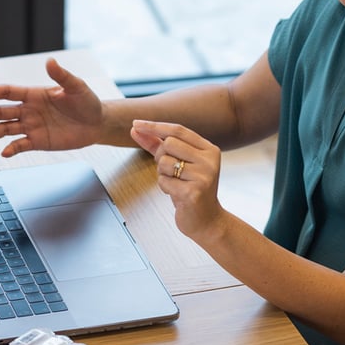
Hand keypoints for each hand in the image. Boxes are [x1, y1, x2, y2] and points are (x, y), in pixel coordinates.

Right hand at [0, 58, 103, 156]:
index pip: (9, 91)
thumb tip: (50, 61)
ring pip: (7, 129)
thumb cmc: (87, 101)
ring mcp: (32, 126)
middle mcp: (29, 110)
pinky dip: (12, 148)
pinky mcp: (38, 141)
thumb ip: (61, 76)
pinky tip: (4, 152)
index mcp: (35, 94)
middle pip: (2, 112)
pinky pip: (21, 145)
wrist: (97, 123)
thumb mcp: (76, 86)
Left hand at [129, 119, 225, 239]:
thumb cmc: (191, 189)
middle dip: (160, 156)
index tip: (135, 123)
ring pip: (164, 162)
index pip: (178, 130)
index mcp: (209, 149)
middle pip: (169, 144)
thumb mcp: (177, 163)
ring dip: (162, 174)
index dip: (154, 126)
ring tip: (176, 184)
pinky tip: (177, 194)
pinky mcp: (194, 192)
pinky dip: (165, 187)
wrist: (207, 221)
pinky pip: (164, 181)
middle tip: (169, 171)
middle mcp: (209, 160)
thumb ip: (157, 145)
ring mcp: (204, 176)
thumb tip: (135, 129)